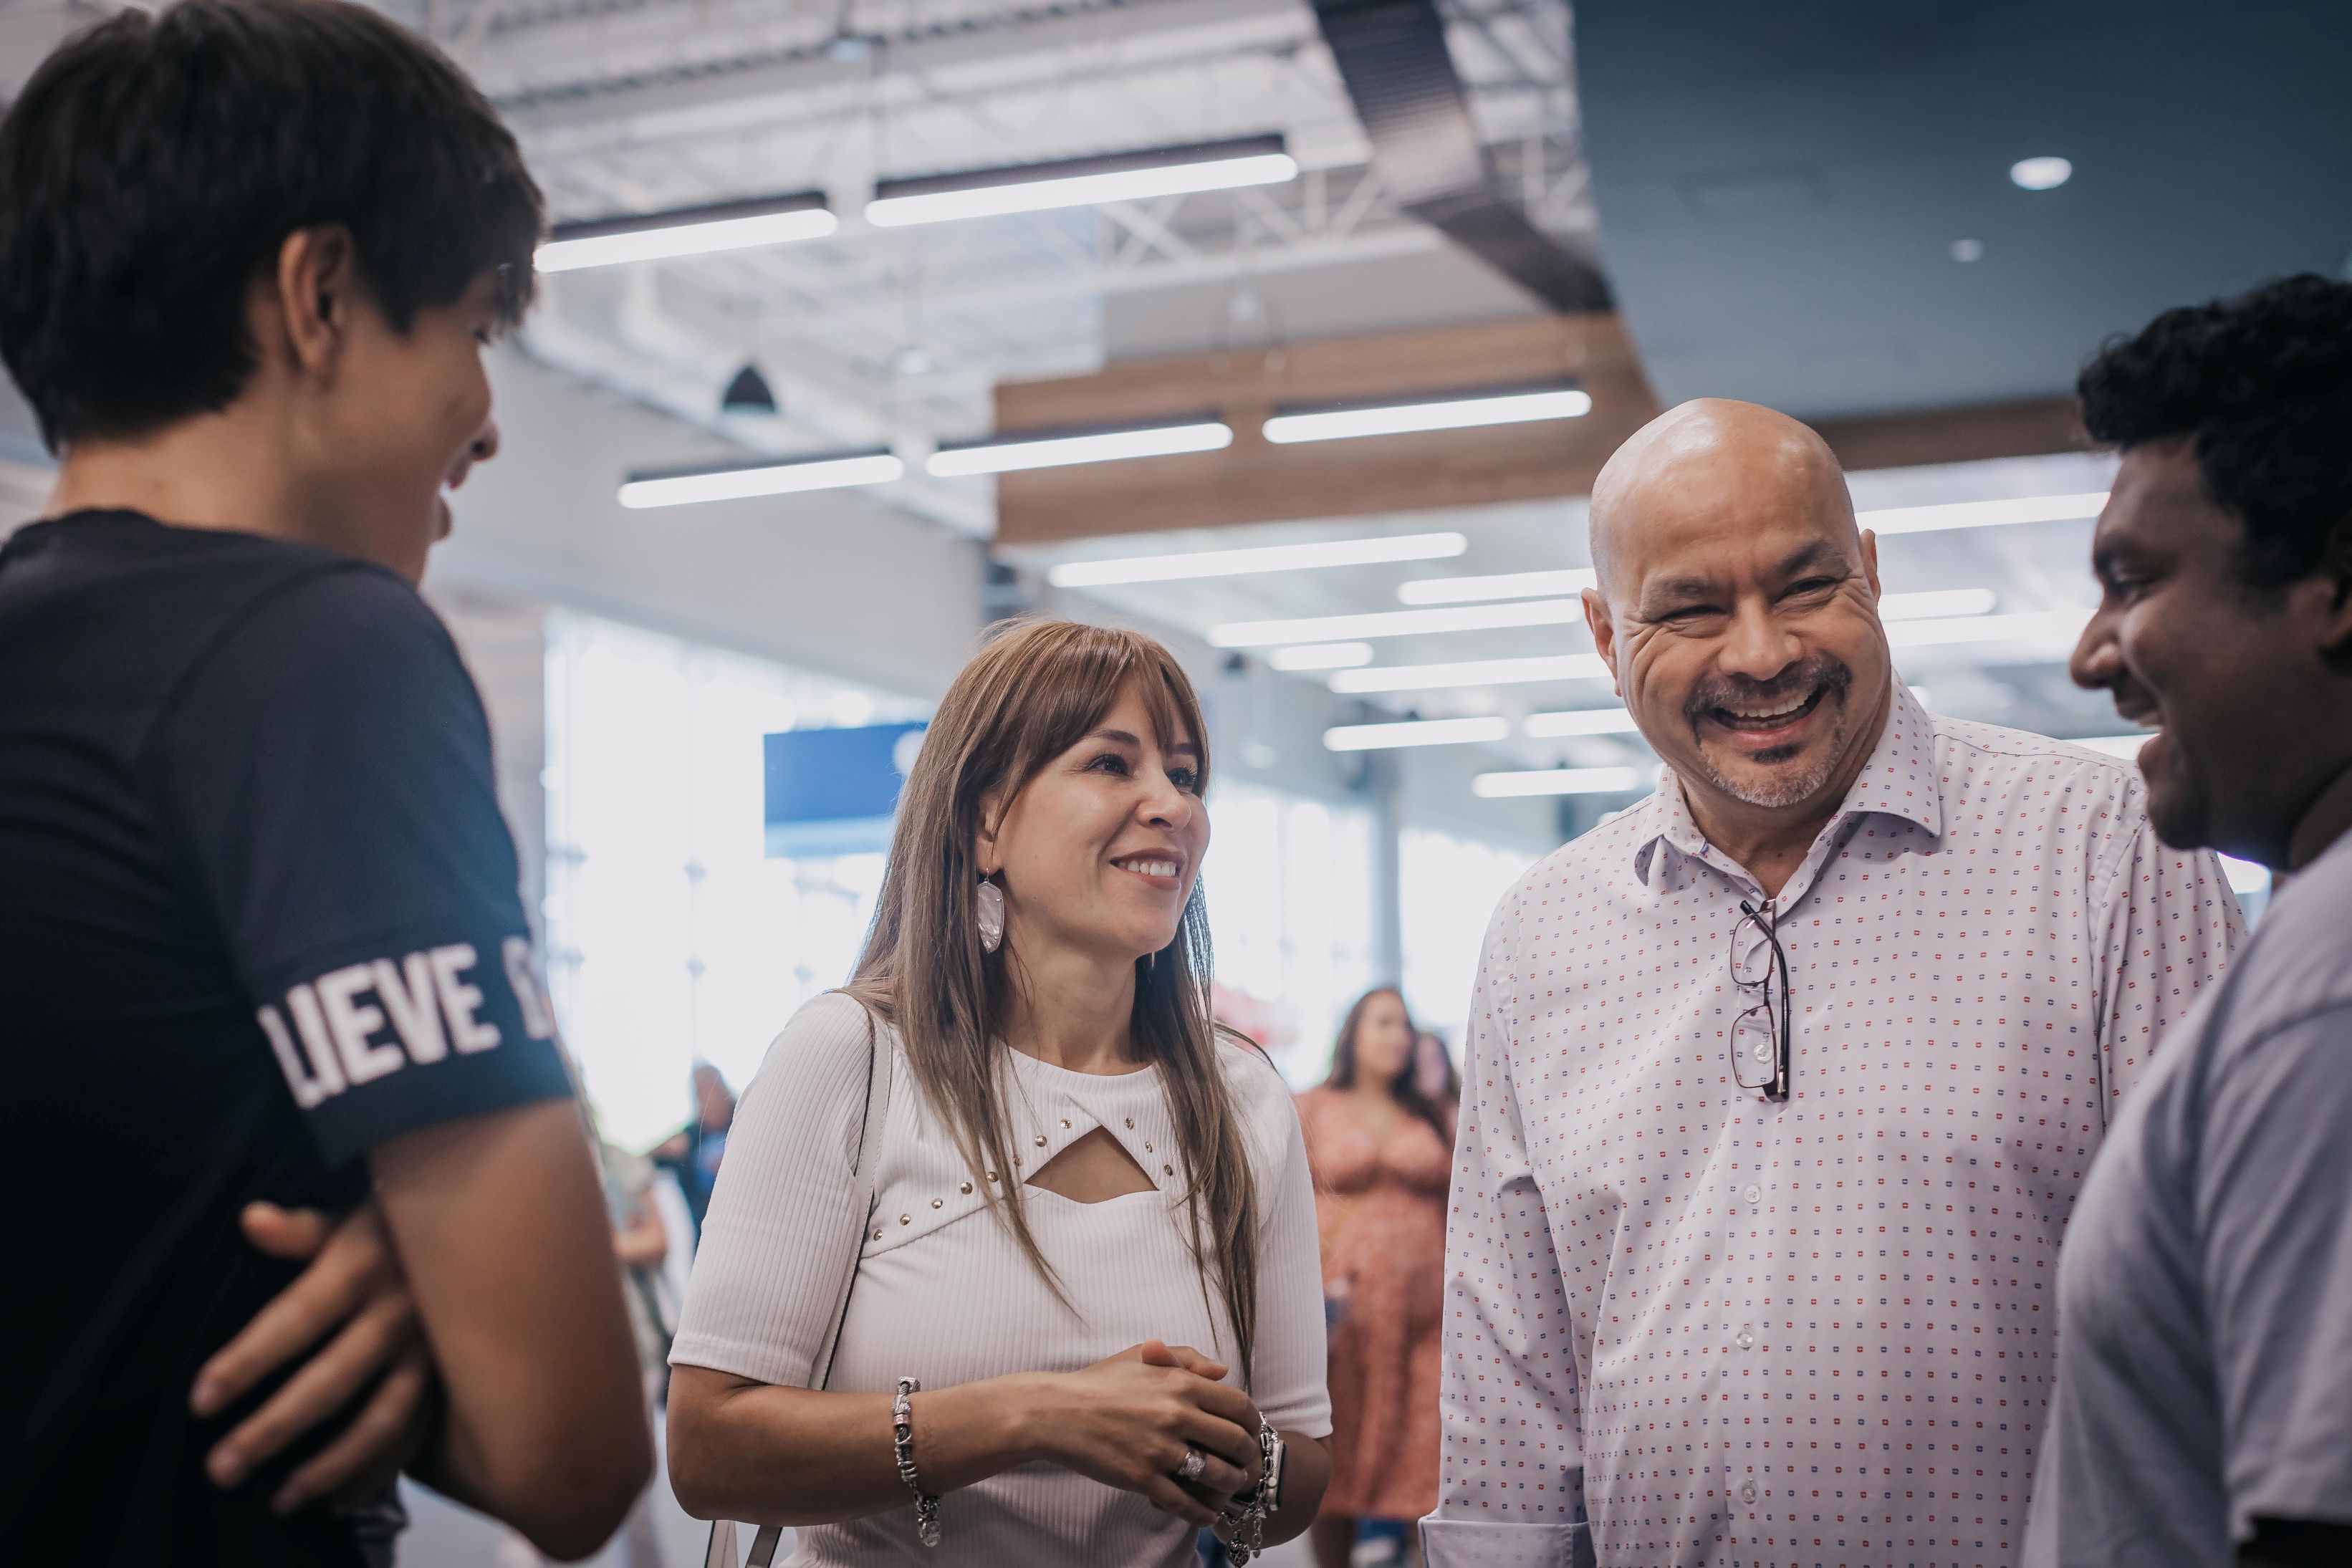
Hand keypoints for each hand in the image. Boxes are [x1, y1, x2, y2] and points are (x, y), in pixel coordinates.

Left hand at [191, 1201, 437, 1513]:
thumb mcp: (348, 1214)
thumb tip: (251, 1219)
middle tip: (221, 1469)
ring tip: (280, 1501)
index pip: (296, 1319)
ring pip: (381, 1419)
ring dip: (329, 1465)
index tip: (200, 1400)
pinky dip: (379, 1472)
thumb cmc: (392, 1224)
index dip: (248, 1361)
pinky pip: (416, 1434)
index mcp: (363, 1265)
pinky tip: (341, 1500)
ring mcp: (429, 1350)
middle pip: (332, 1381)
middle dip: (274, 1428)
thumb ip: (299, 1229)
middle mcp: (399, 1312)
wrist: (483, 1227)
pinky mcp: (448, 1376)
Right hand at [1023, 1339, 1262, 1526]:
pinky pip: (1185, 1502)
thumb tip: (1224, 1371)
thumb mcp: (1142, 1356)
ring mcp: (1160, 1449)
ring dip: (1231, 1485)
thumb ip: (1187, 1358)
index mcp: (1179, 1382)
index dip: (1253, 1422)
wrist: (1056, 1412)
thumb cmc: (1100, 1382)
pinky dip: (1202, 1512)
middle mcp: (1176, 1414)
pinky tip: (1206, 1514)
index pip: (1238, 1405)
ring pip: (1217, 1475)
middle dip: (1249, 1457)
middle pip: (1235, 1442)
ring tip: (1230, 1487)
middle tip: (1248, 1465)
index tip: (1251, 1432)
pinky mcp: (1142, 1478)